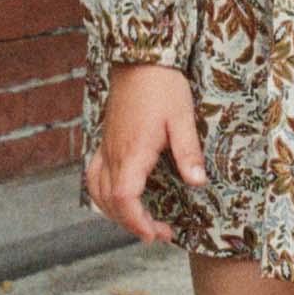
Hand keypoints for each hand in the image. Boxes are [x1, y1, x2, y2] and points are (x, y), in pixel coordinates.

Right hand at [85, 62, 206, 243]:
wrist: (140, 59)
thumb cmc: (163, 87)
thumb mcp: (183, 119)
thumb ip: (188, 153)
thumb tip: (198, 183)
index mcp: (132, 152)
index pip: (124, 198)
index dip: (136, 221)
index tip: (155, 234)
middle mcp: (113, 153)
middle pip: (110, 201)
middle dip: (131, 223)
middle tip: (160, 233)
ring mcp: (107, 147)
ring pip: (98, 191)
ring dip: (116, 212)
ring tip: (141, 221)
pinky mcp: (107, 140)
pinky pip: (94, 175)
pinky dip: (102, 194)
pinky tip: (117, 198)